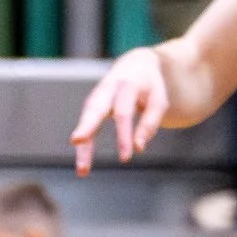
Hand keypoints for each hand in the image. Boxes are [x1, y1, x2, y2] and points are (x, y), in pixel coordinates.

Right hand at [74, 43, 168, 172]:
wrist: (136, 65)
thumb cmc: (150, 86)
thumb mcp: (159, 100)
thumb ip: (149, 123)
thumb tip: (138, 148)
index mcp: (128, 84)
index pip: (123, 112)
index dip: (123, 135)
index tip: (125, 158)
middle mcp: (108, 87)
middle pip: (95, 107)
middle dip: (86, 124)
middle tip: (77, 141)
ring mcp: (97, 95)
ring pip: (86, 119)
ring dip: (83, 144)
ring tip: (82, 170)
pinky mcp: (92, 105)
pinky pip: (86, 125)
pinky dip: (84, 144)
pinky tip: (84, 164)